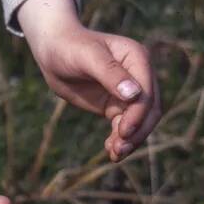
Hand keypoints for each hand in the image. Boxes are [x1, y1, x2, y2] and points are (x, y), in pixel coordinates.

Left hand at [17, 0, 161, 161]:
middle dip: (138, 131)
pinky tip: (110, 151)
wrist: (53, 51)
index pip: (147, 92)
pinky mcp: (116, 104)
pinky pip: (124, 125)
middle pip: (149, 110)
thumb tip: (134, 95)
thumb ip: (111, 74)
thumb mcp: (88, 57)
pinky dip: (120, 139)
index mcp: (137, 58)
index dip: (139, 114)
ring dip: (131, 140)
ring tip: (115, 155)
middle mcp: (138, 75)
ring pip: (140, 121)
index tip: (124, 131)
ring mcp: (128, 91)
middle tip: (120, 150)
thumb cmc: (70, 47)